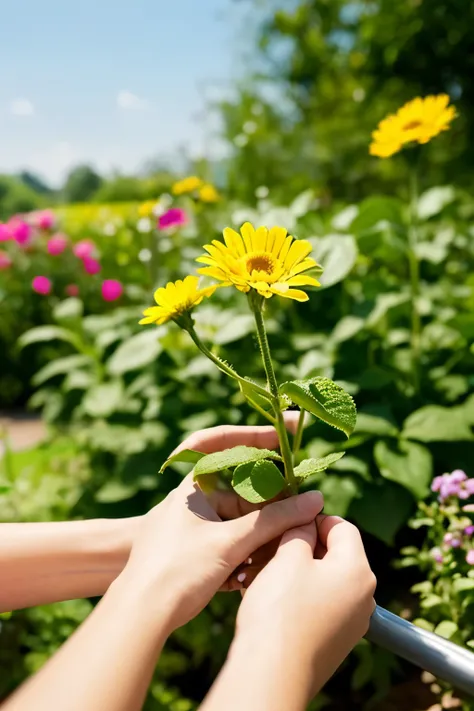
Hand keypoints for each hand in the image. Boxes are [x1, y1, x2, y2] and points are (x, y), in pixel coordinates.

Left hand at [170, 415, 301, 589]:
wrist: (138, 615)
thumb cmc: (177, 570)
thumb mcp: (230, 543)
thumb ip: (275, 520)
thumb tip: (314, 500)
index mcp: (194, 485)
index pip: (225, 442)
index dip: (258, 433)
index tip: (288, 431)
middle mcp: (194, 499)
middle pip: (244, 494)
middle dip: (267, 515)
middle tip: (291, 529)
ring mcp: (192, 525)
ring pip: (239, 523)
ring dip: (255, 543)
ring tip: (256, 568)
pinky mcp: (193, 550)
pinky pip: (228, 543)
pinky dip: (240, 557)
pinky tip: (241, 581)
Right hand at [235, 515, 375, 686]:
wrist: (272, 673)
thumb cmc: (280, 610)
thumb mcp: (288, 556)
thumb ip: (300, 531)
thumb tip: (307, 522)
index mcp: (358, 570)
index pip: (342, 527)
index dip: (314, 519)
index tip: (289, 523)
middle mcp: (364, 596)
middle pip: (337, 555)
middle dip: (306, 546)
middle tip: (275, 548)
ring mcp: (352, 623)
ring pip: (327, 581)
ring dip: (301, 571)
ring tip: (269, 573)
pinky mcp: (336, 642)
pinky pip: (323, 606)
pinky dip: (302, 596)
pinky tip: (275, 599)